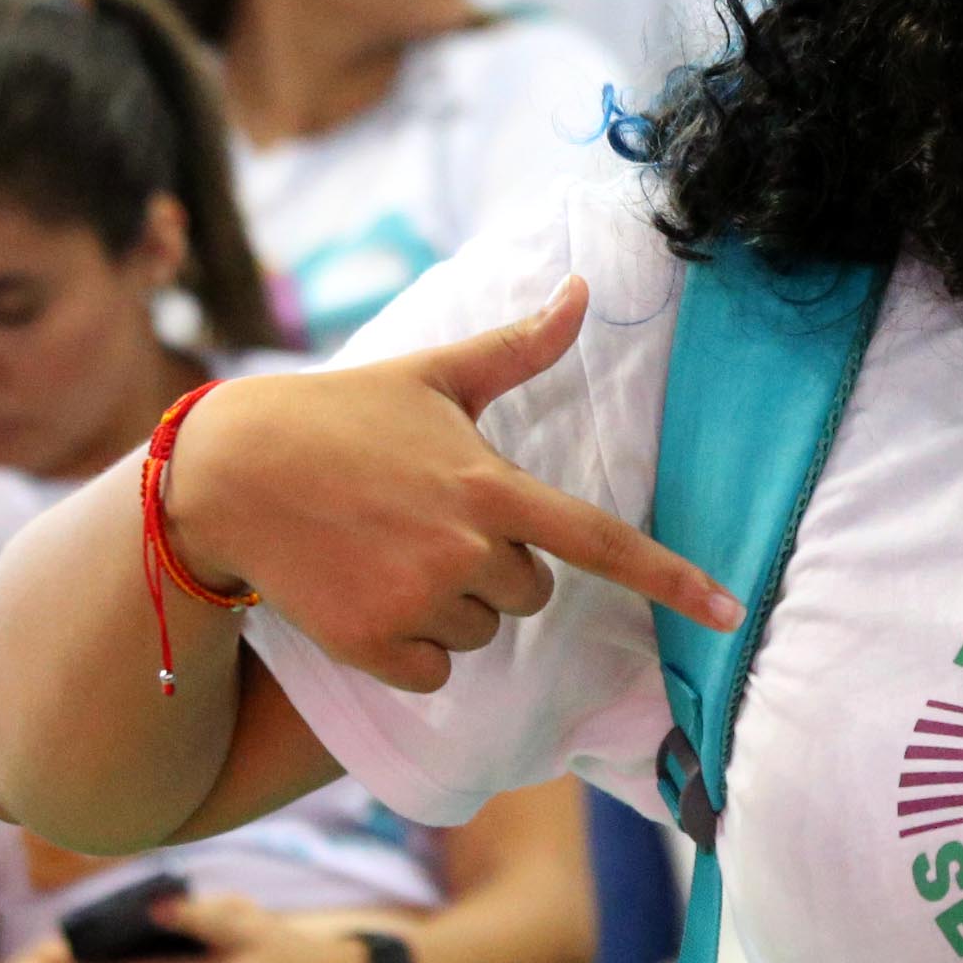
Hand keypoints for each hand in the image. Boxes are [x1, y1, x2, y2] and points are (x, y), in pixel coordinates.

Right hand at [167, 276, 740, 693]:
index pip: (601, 539)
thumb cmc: (341, 416)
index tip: (733, 611)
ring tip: (386, 550)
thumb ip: (521, 347)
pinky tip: (363, 593)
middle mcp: (464, 550)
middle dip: (494, 566)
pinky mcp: (372, 647)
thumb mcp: (434, 374)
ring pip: (480, 634)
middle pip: (531, 593)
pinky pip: (433, 672)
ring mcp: (417, 601)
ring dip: (449, 606)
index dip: (673, 577)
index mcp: (489, 484)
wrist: (228, 474)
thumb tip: (586, 289)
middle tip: (426, 522)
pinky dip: (408, 648)